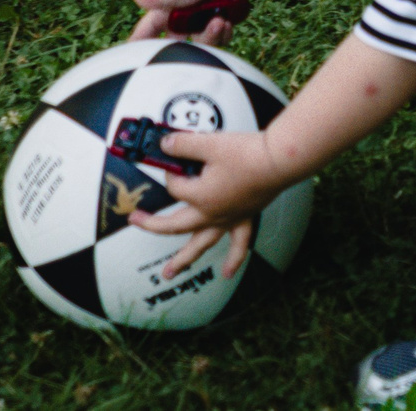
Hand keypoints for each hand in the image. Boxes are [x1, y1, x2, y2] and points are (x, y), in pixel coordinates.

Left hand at [127, 129, 283, 277]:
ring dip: (184, 260)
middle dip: (152, 225)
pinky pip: (238, 244)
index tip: (174, 157)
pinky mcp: (245, 218)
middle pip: (174, 225)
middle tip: (136, 221)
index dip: (171, 170)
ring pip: (201, 244)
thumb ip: (183, 144)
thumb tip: (165, 144)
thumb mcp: (210, 143)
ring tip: (170, 273)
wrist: (279, 160)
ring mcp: (228, 219)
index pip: (175, 185)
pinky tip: (228, 272)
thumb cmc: (248, 153)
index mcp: (199, 196)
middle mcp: (210, 213)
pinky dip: (233, 260)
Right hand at [132, 0, 249, 44]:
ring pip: (201, 44)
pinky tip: (226, 23)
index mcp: (164, 11)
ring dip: (210, 37)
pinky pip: (220, 38)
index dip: (139, 46)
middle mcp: (181, 18)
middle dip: (187, 48)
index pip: (146, 33)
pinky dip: (223, 34)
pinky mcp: (219, 18)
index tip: (135, 59)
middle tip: (196, 38)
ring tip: (218, 22)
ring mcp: (201, 20)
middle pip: (178, 46)